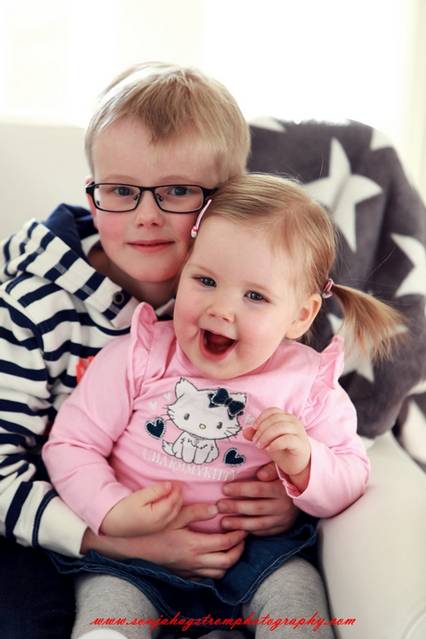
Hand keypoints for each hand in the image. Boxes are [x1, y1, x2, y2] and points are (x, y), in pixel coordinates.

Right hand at [82, 502, 246, 578]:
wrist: (133, 549)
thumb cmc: (153, 530)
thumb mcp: (174, 516)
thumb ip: (196, 511)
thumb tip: (217, 507)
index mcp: (195, 545)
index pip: (225, 544)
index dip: (238, 536)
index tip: (242, 527)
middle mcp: (195, 561)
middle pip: (226, 562)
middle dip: (238, 551)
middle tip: (242, 537)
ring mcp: (189, 570)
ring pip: (218, 573)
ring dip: (229, 562)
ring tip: (231, 547)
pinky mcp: (183, 574)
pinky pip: (205, 577)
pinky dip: (215, 570)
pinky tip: (214, 558)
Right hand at [100, 482, 182, 535]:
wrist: (113, 523)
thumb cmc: (124, 508)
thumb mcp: (139, 497)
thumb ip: (156, 491)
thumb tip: (169, 485)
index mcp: (157, 515)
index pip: (173, 501)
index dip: (176, 490)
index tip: (176, 481)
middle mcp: (161, 524)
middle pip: (176, 508)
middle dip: (178, 496)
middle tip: (177, 485)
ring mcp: (159, 528)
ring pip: (175, 514)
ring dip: (177, 503)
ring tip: (174, 492)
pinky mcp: (156, 529)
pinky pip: (170, 518)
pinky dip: (173, 509)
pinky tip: (169, 503)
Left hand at [217, 429, 299, 535]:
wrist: (306, 492)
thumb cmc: (285, 477)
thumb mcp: (280, 468)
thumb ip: (270, 468)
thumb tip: (259, 474)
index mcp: (281, 489)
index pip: (258, 490)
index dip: (240, 489)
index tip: (224, 488)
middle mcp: (283, 506)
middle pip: (255, 508)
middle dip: (235, 507)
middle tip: (219, 505)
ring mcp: (282, 519)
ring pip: (258, 523)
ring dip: (239, 523)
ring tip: (223, 522)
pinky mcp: (281, 528)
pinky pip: (264, 532)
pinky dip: (250, 531)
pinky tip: (237, 530)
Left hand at [251, 408, 310, 490]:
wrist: (300, 465)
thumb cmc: (284, 450)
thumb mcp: (267, 441)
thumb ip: (257, 435)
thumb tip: (245, 431)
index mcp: (286, 418)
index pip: (272, 411)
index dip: (261, 418)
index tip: (254, 428)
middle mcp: (294, 422)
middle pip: (274, 419)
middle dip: (261, 430)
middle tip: (255, 442)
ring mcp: (299, 432)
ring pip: (280, 427)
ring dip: (266, 436)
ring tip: (260, 446)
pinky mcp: (300, 444)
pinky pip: (287, 439)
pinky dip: (275, 443)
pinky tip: (269, 449)